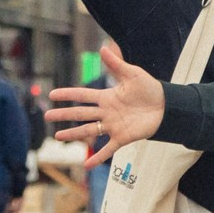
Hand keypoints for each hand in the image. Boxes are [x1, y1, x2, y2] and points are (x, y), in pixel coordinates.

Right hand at [44, 41, 163, 164]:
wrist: (166, 106)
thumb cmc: (149, 89)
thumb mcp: (133, 74)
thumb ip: (116, 64)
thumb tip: (103, 47)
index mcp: (107, 97)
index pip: (83, 95)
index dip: (68, 95)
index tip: (52, 94)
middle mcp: (106, 112)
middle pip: (81, 114)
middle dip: (64, 115)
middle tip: (47, 116)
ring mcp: (113, 126)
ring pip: (89, 131)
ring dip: (73, 134)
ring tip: (58, 137)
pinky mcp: (122, 137)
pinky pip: (108, 149)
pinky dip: (98, 157)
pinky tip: (86, 165)